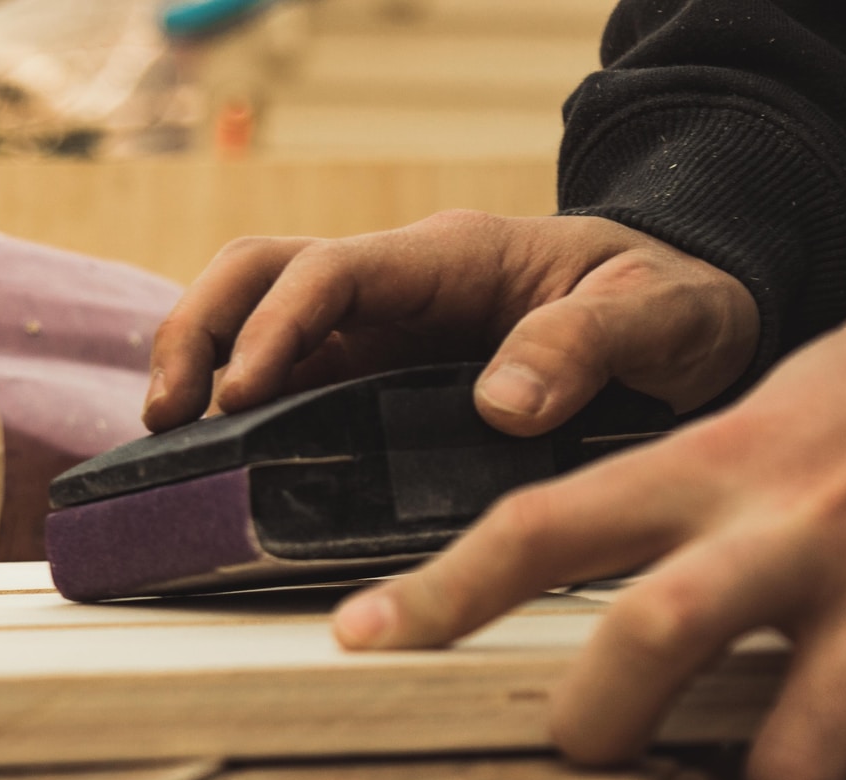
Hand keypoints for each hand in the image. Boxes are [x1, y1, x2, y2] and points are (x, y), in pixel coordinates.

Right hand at [142, 210, 757, 432]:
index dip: (271, 329)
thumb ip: (589, 343)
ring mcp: (382, 331)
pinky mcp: (380, 375)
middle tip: (166, 416)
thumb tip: (501, 403)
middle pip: (259, 275)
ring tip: (170, 438)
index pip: (329, 273)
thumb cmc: (670, 299)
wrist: (679, 314)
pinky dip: (241, 407)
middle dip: (198, 332)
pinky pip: (291, 378)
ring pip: (257, 320)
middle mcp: (398, 288)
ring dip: (201, 365)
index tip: (239, 398)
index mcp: (448, 259)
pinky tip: (223, 454)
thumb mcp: (660, 315)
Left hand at [334, 296, 845, 779]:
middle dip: (596, 724)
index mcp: (710, 465)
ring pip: (792, 755)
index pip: (542, 526)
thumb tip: (598, 635)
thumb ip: (662, 517)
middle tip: (585, 749)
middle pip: (646, 638)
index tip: (359, 639)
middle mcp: (782, 524)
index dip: (442, 590)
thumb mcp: (747, 435)